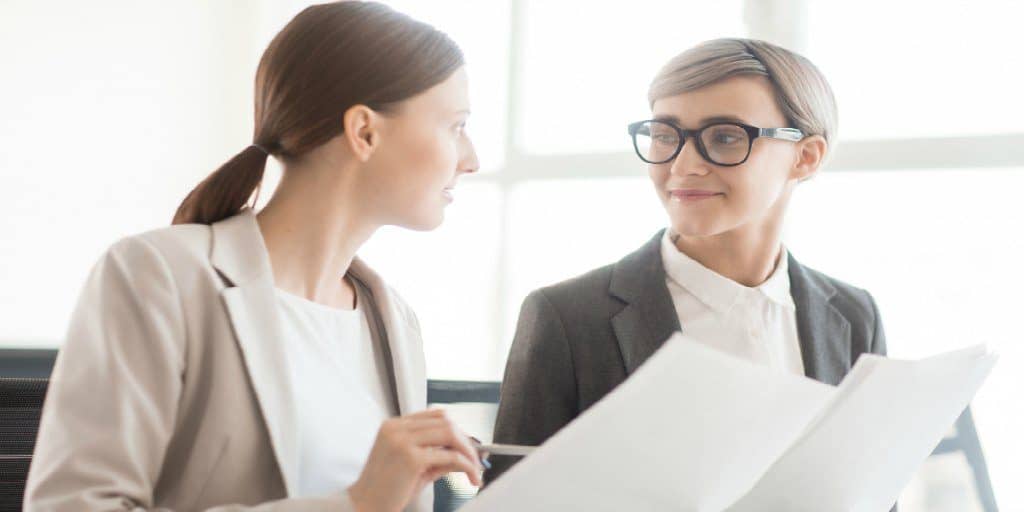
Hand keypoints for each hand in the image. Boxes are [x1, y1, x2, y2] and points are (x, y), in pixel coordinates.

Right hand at [348, 408, 482, 511]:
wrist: (364, 506)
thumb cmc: (386, 491)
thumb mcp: (414, 468)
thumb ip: (436, 457)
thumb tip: (464, 454)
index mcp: (393, 426)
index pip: (434, 416)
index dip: (455, 430)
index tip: (467, 446)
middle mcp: (397, 428)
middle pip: (445, 421)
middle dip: (465, 440)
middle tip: (476, 460)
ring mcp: (403, 440)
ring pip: (450, 433)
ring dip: (469, 452)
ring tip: (475, 470)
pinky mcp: (411, 458)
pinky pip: (450, 456)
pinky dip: (466, 465)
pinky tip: (471, 477)